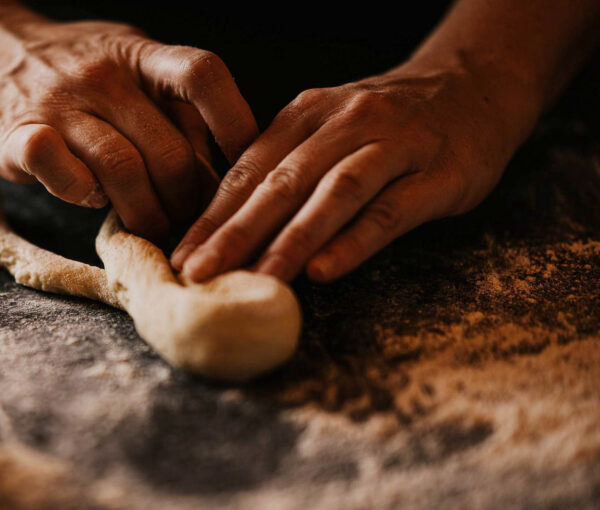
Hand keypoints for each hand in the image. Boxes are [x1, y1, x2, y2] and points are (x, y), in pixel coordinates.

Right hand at [0, 4, 255, 239]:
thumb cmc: (60, 69)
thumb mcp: (122, 64)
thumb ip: (165, 104)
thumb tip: (222, 164)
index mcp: (138, 53)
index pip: (204, 76)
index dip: (236, 126)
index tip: (245, 174)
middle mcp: (102, 73)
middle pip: (170, 147)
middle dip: (188, 203)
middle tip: (187, 227)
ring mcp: (58, 102)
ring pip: (123, 169)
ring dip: (144, 215)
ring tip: (149, 232)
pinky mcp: (15, 134)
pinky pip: (64, 172)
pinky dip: (83, 197)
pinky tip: (86, 201)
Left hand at [170, 59, 540, 281]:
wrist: (476, 85)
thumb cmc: (385, 125)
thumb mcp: (324, 132)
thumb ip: (280, 171)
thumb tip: (221, 232)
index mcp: (304, 117)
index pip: (247, 170)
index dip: (210, 217)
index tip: (178, 259)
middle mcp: (344, 125)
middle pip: (281, 183)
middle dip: (234, 232)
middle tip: (199, 274)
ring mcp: (394, 147)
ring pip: (334, 194)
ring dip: (291, 240)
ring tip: (257, 279)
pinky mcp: (438, 175)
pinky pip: (391, 210)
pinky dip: (355, 240)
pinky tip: (326, 270)